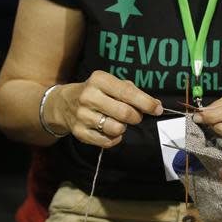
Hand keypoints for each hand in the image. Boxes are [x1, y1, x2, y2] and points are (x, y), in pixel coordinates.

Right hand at [48, 71, 162, 147]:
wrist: (63, 103)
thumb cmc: (97, 92)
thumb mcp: (112, 84)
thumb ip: (134, 93)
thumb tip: (156, 105)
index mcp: (99, 80)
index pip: (128, 93)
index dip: (147, 103)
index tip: (158, 109)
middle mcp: (89, 96)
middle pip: (125, 114)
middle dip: (136, 117)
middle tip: (135, 116)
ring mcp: (82, 116)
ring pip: (117, 129)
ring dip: (123, 128)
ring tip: (117, 121)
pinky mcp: (79, 132)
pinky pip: (108, 141)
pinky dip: (115, 138)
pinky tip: (109, 130)